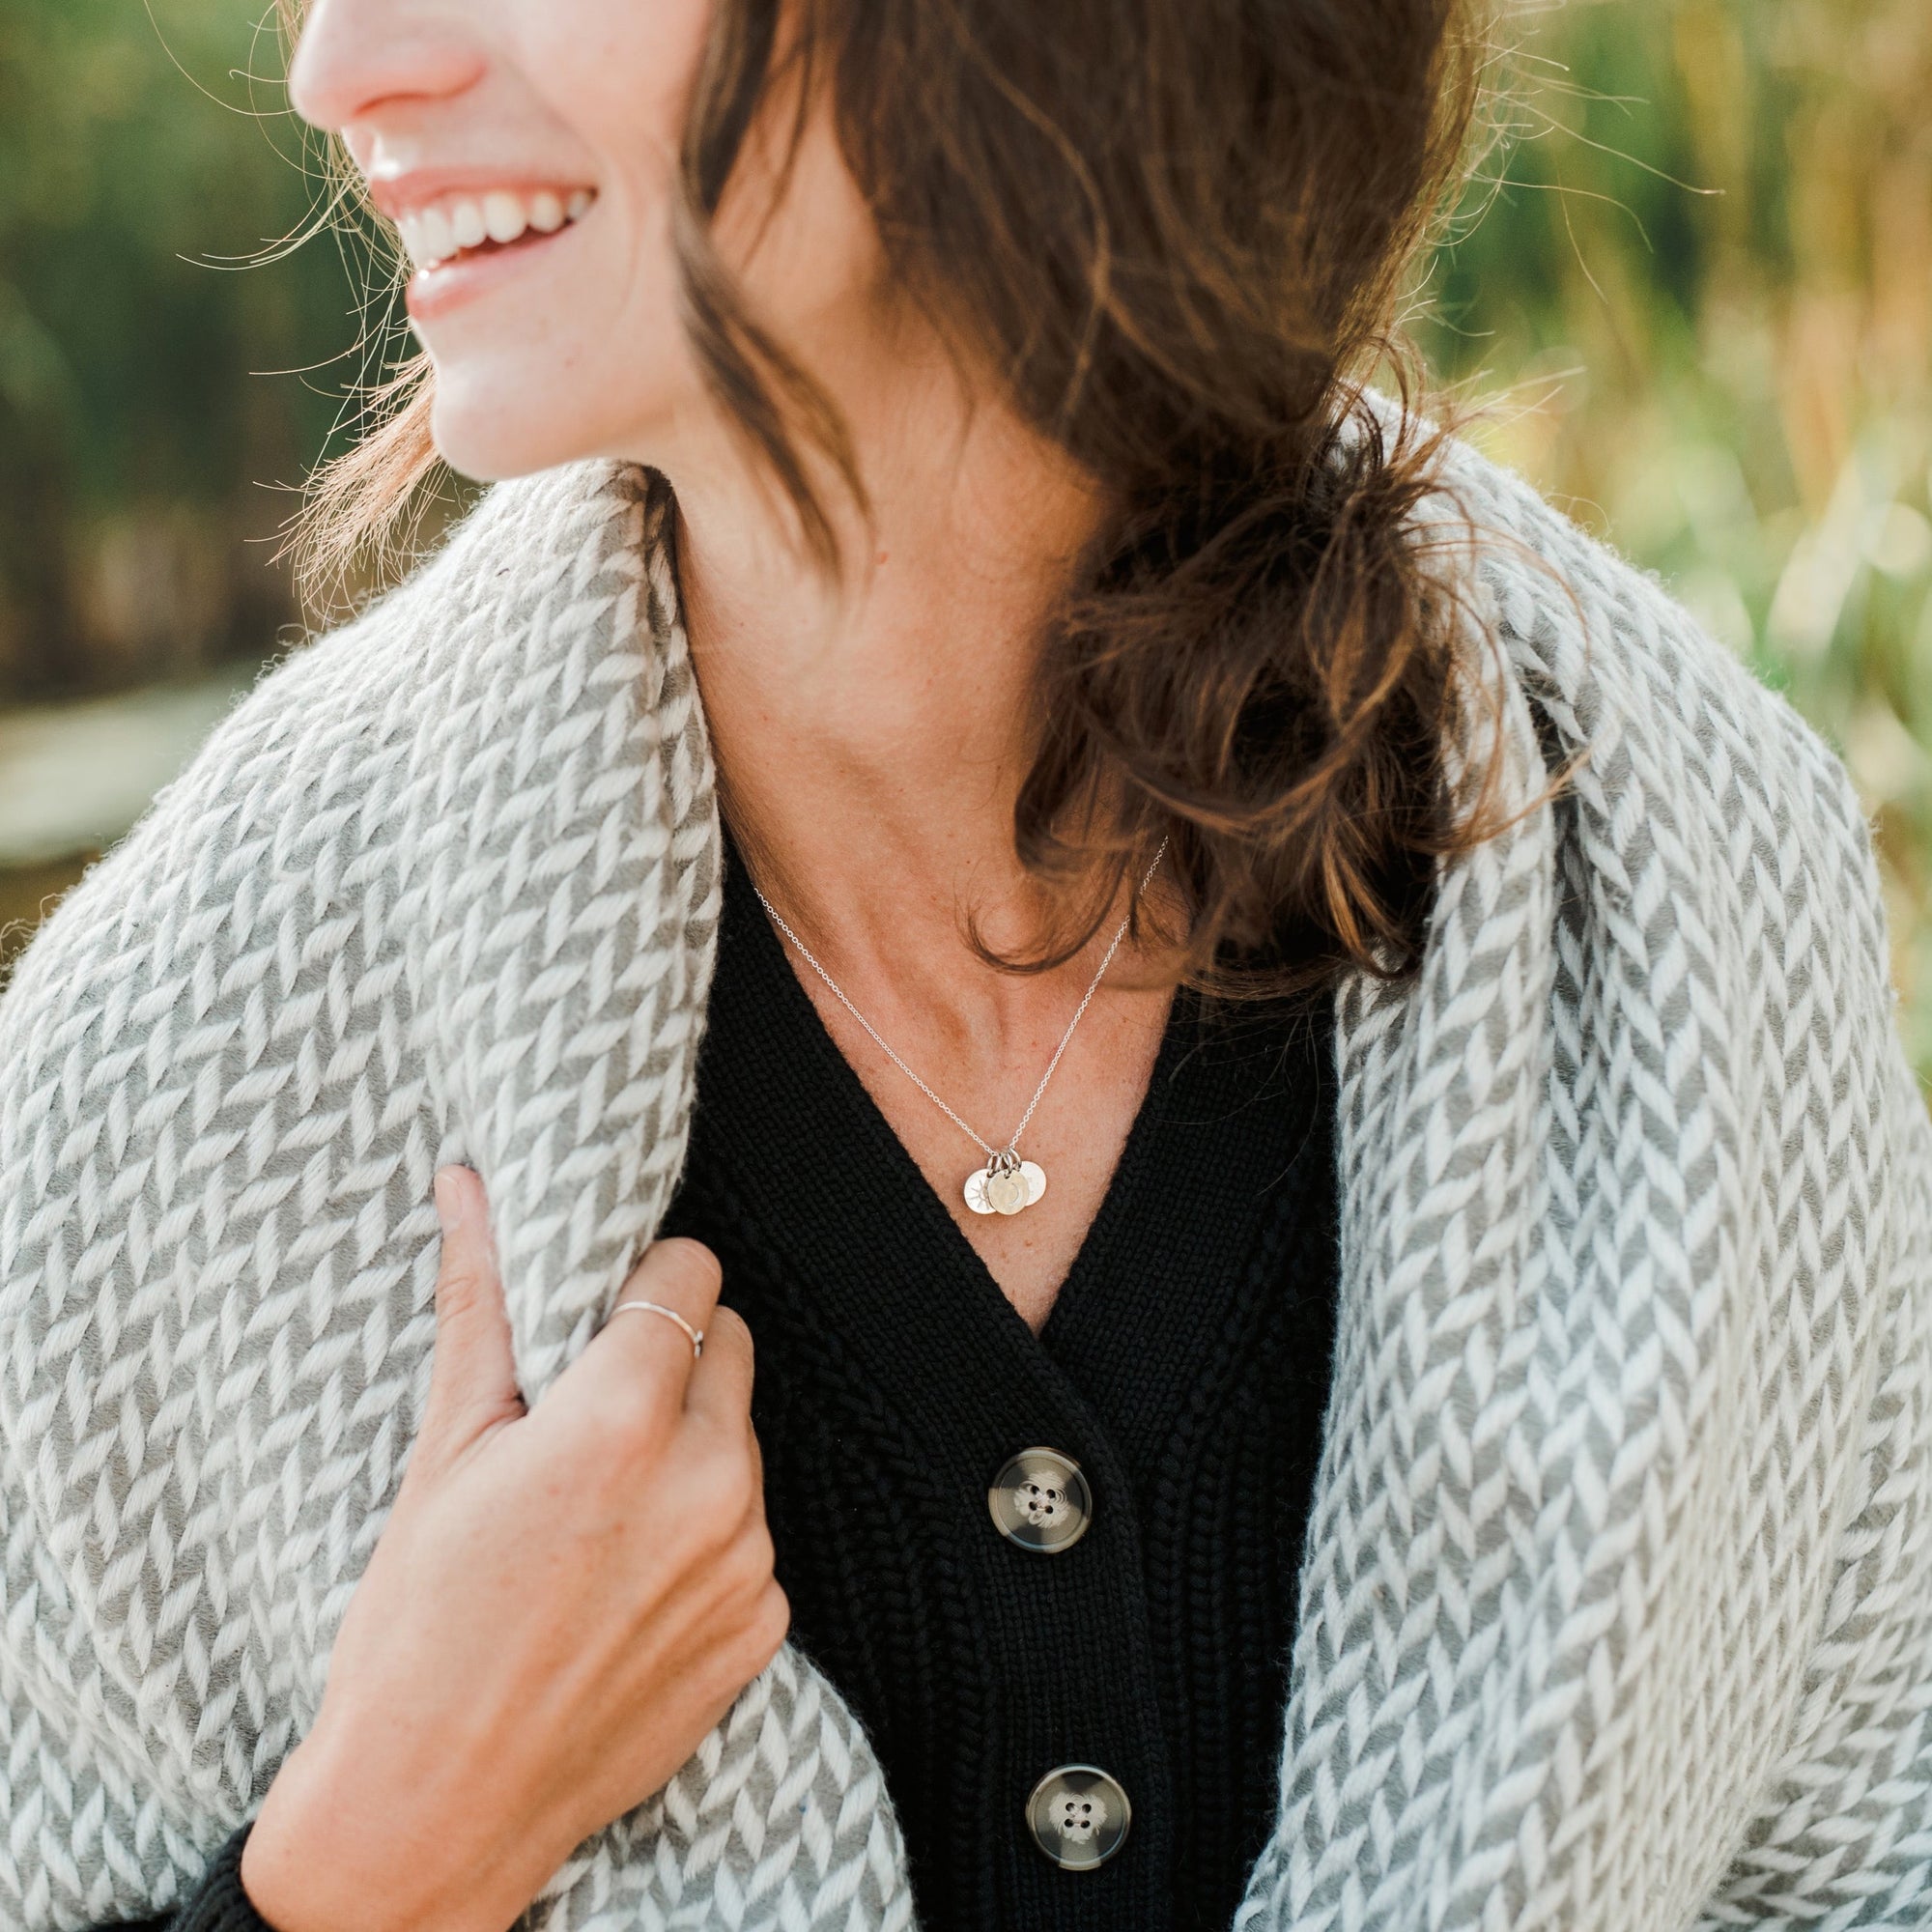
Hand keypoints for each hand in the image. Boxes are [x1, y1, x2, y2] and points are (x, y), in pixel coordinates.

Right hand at [240, 1167, 786, 1931]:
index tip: (603, 1315)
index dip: (645, 1283)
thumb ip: (480, 1304)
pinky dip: (706, 1537)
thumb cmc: (415, 1626)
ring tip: (598, 1515)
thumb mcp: (440, 1453)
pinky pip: (753, 1533)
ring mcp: (748, 1558)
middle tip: (589, 1418)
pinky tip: (627, 1584)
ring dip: (691, 1448)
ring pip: (743, 1440)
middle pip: (730, 1346)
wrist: (434, 1809)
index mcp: (623, 1419)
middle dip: (671, 1357)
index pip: (692, 1273)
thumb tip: (471, 1185)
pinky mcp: (765, 1625)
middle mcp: (710, 1480)